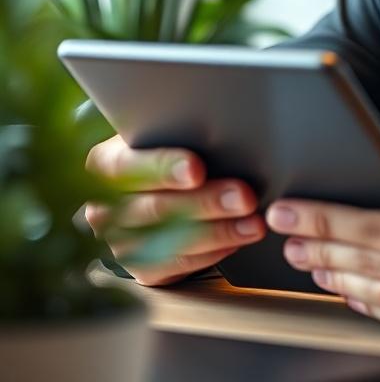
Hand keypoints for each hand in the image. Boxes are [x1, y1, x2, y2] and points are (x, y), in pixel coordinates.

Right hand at [84, 134, 265, 285]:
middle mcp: (105, 208)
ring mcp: (120, 243)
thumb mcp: (164, 136)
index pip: (127, 166)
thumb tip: (225, 131)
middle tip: (243, 197)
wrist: (151, 192)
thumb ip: (181, 135)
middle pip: (157, 207)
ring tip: (253, 223)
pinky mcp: (143, 270)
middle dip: (206, 202)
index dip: (163, 167)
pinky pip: (181, 264)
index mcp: (105, 165)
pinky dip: (215, 252)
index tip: (196, 169)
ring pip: (172, 240)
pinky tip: (240, 239)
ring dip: (220, 232)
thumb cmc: (167, 154)